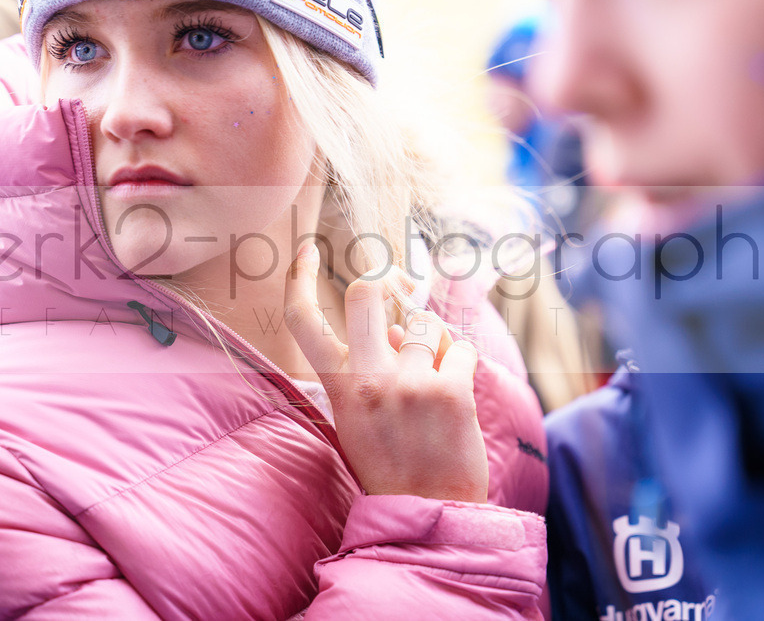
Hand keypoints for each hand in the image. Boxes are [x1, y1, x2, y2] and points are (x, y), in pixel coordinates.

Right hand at [284, 243, 488, 502]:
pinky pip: (464, 347)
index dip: (298, 277)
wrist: (427, 513)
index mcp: (336, 385)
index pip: (301, 319)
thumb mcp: (356, 417)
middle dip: (386, 283)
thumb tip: (395, 326)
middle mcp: (367, 378)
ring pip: (426, 322)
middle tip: (401, 292)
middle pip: (366, 290)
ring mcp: (410, 383)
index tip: (306, 251)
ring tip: (436, 375)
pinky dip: (464, 361)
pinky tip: (458, 389)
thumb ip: (365, 366)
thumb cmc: (392, 463)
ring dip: (435, 340)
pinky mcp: (452, 391)